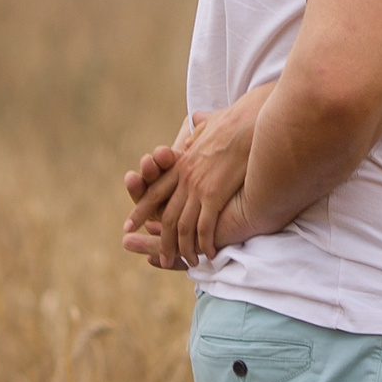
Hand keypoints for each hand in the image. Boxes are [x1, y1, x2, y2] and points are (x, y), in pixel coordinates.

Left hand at [122, 87, 272, 266]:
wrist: (252, 120)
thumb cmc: (237, 120)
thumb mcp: (210, 122)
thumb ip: (200, 128)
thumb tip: (196, 118)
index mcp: (182, 163)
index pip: (155, 192)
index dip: (142, 210)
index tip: (130, 226)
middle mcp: (185, 178)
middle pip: (166, 216)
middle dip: (160, 240)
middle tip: (158, 258)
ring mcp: (198, 187)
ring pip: (183, 226)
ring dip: (183, 248)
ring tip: (186, 263)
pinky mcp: (215, 194)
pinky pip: (204, 226)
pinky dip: (204, 243)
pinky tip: (209, 254)